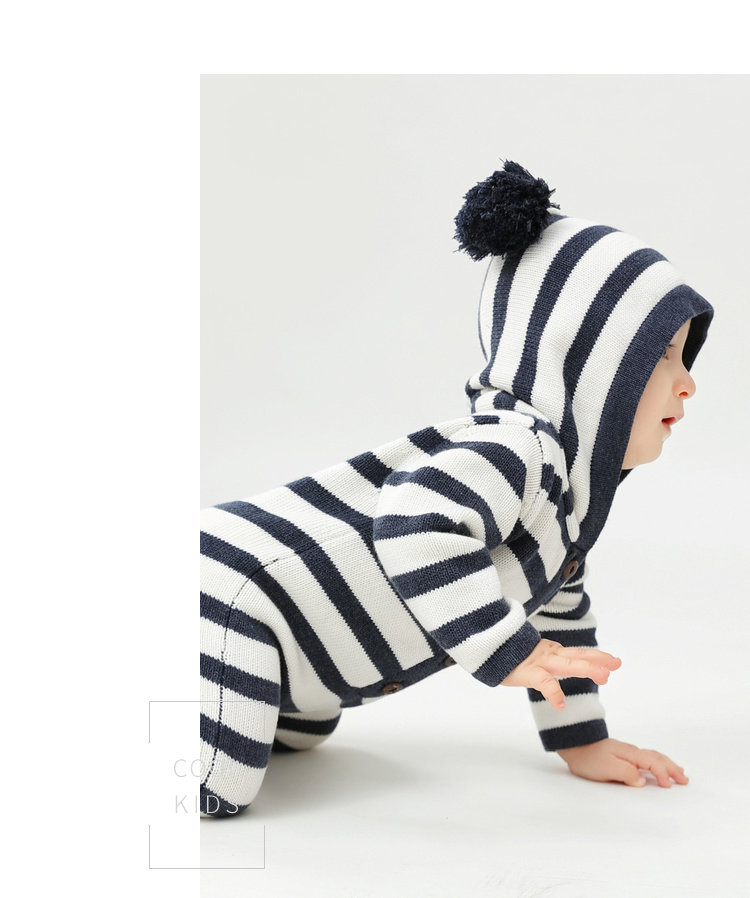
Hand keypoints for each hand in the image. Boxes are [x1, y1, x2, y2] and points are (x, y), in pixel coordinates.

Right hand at [501, 639, 620, 708]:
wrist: (486, 646)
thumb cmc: (507, 656)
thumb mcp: (531, 657)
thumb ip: (546, 661)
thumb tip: (559, 665)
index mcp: (551, 651)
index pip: (578, 652)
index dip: (596, 656)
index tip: (613, 660)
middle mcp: (549, 654)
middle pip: (577, 655)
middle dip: (598, 660)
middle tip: (617, 664)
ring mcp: (540, 662)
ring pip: (567, 664)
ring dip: (587, 668)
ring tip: (604, 676)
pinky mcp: (527, 672)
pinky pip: (544, 683)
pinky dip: (553, 693)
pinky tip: (561, 705)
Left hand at [557, 738, 688, 787]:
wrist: (575, 745)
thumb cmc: (589, 758)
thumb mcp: (606, 767)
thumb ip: (626, 773)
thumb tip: (643, 780)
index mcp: (630, 754)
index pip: (652, 762)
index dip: (663, 773)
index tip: (668, 786)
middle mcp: (632, 752)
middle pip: (657, 758)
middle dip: (672, 768)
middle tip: (684, 780)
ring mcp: (627, 754)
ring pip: (653, 758)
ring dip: (667, 765)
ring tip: (678, 773)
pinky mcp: (623, 757)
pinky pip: (646, 759)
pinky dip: (657, 764)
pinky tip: (657, 769)